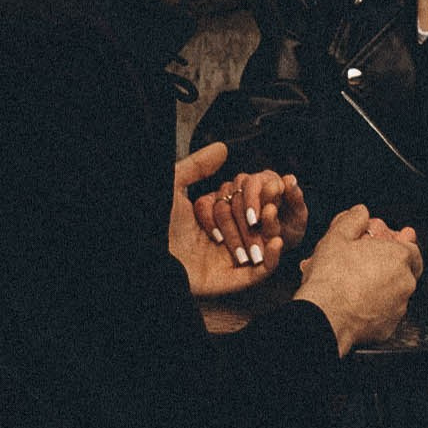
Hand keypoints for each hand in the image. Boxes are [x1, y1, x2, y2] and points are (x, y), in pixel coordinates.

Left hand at [170, 146, 294, 305]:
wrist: (151, 253)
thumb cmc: (159, 221)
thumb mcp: (175, 187)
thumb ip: (196, 166)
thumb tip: (221, 147)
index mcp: (212, 220)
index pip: (242, 207)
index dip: (255, 199)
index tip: (270, 186)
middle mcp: (222, 241)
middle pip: (254, 228)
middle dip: (266, 216)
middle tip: (274, 202)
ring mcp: (229, 262)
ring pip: (261, 248)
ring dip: (272, 233)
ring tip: (274, 217)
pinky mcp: (232, 280)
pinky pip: (259, 273)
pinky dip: (272, 258)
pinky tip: (275, 242)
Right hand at [296, 203, 423, 353]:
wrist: (324, 316)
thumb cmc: (331, 278)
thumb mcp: (337, 236)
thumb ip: (353, 219)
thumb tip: (361, 213)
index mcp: (398, 257)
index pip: (412, 249)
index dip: (400, 245)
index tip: (389, 245)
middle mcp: (404, 283)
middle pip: (405, 271)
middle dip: (389, 267)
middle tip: (369, 264)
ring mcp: (398, 307)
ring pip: (394, 294)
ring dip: (381, 288)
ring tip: (356, 285)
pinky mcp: (389, 328)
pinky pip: (385, 314)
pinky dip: (375, 309)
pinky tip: (356, 303)